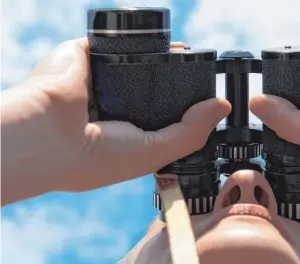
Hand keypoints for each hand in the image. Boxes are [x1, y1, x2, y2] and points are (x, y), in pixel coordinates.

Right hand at [2, 38, 229, 203]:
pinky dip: (137, 41)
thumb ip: (191, 132)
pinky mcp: (86, 56)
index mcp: (127, 133)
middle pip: (153, 88)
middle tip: (203, 74)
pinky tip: (163, 44)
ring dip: (162, 58)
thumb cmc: (96, 158)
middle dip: (177, 82)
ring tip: (188, 55)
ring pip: (138, 63)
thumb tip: (222, 107)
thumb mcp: (154, 152)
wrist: (48, 136)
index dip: (186, 110)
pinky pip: (117, 42)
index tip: (209, 101)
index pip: (161, 117)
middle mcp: (114, 108)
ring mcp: (99, 81)